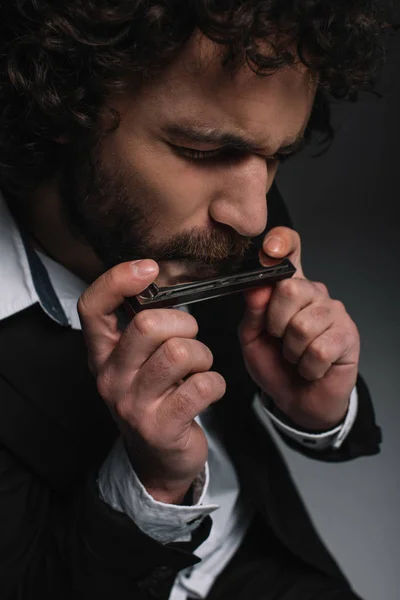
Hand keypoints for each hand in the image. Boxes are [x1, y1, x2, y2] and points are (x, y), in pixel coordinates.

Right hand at [78, 260, 225, 503]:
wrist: (157, 460)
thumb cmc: (154, 397)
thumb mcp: (137, 362)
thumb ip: (142, 326)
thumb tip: (161, 280)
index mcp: (102, 353)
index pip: (92, 306)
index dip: (118, 280)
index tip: (149, 268)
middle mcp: (111, 377)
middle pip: (148, 325)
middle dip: (185, 325)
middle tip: (191, 341)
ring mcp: (133, 404)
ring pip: (180, 352)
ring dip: (203, 356)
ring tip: (198, 369)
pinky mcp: (160, 426)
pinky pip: (202, 386)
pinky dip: (215, 383)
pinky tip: (207, 390)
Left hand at [239, 228, 359, 430]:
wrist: (297, 399)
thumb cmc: (275, 364)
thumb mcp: (251, 338)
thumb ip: (252, 311)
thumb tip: (255, 287)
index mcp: (287, 287)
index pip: (291, 249)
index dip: (282, 242)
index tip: (270, 250)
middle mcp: (313, 293)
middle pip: (291, 288)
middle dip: (276, 323)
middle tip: (280, 339)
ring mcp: (334, 312)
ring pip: (303, 325)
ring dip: (292, 352)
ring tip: (296, 356)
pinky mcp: (348, 335)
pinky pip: (319, 350)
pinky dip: (307, 366)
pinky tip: (310, 367)